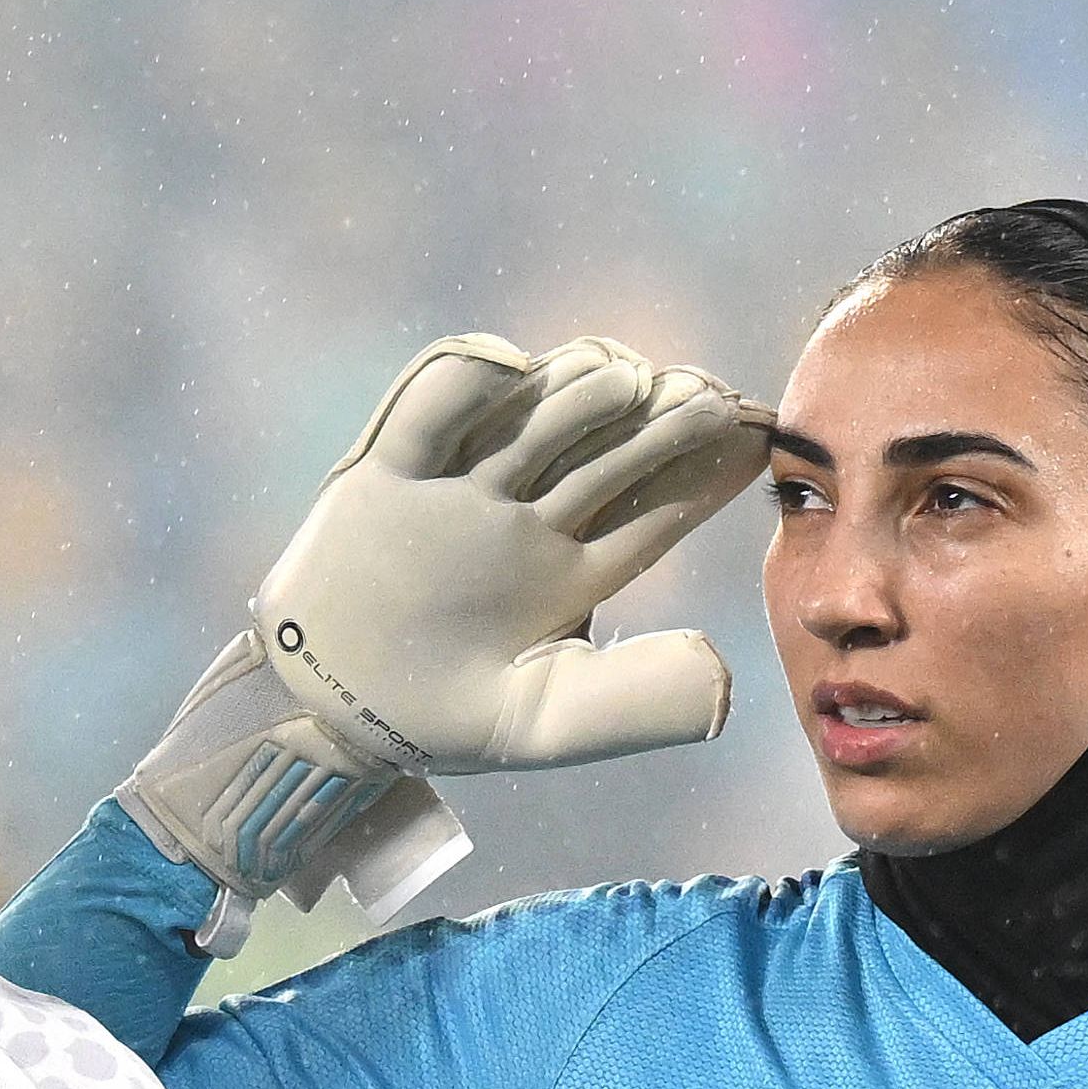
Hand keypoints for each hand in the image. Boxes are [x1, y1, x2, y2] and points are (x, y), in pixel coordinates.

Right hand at [260, 336, 775, 774]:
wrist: (334, 713)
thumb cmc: (448, 720)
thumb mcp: (552, 722)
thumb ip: (639, 705)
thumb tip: (723, 675)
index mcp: (579, 568)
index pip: (658, 507)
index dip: (707, 472)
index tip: (753, 437)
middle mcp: (530, 514)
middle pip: (610, 449)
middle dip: (661, 419)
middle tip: (704, 396)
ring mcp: (465, 486)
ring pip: (536, 416)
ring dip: (584, 391)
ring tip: (623, 382)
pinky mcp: (391, 470)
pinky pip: (432, 408)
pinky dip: (468, 377)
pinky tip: (512, 365)